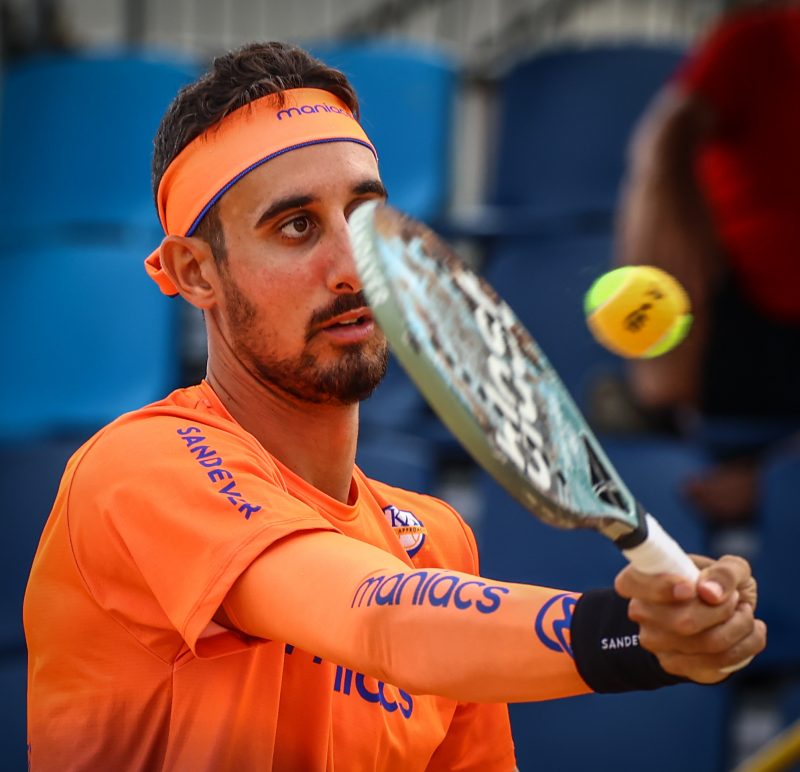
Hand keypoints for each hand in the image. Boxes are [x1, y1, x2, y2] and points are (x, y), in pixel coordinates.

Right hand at [614, 554, 765, 683]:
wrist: (715, 616)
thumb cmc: (715, 584)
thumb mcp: (727, 567)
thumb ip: (724, 571)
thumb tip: (710, 593)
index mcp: (640, 579)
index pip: (630, 584)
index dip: (661, 587)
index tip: (690, 588)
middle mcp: (640, 612)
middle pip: (685, 621)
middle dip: (724, 608)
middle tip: (733, 597)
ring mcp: (655, 642)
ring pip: (709, 643)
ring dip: (740, 626)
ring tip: (743, 613)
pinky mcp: (675, 666)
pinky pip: (721, 662)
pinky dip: (746, 644)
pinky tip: (747, 630)